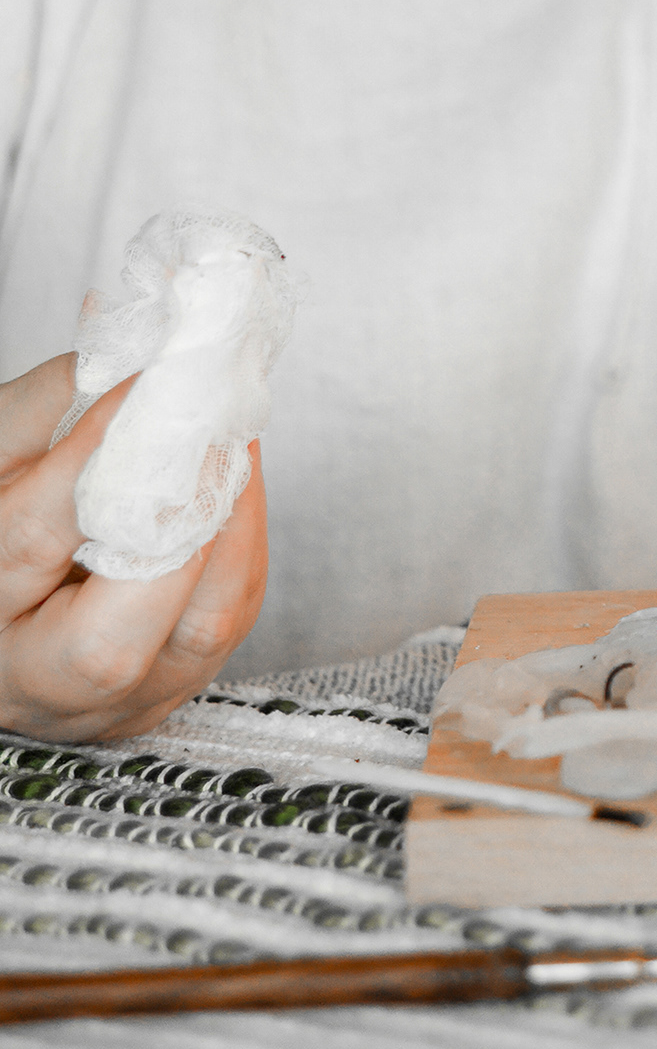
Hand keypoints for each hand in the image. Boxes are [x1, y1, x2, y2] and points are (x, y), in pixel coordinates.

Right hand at [0, 353, 267, 739]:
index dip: (98, 455)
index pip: (34, 542)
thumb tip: (128, 346)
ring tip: (232, 431)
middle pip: (114, 636)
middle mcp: (40, 684)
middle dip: (177, 512)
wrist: (10, 608)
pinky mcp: (175, 684)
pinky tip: (236, 473)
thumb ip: (48, 408)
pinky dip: (241, 537)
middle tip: (210, 415)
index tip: (148, 380)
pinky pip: (228, 615)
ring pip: (197, 631)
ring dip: (232, 517)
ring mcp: (115, 703)